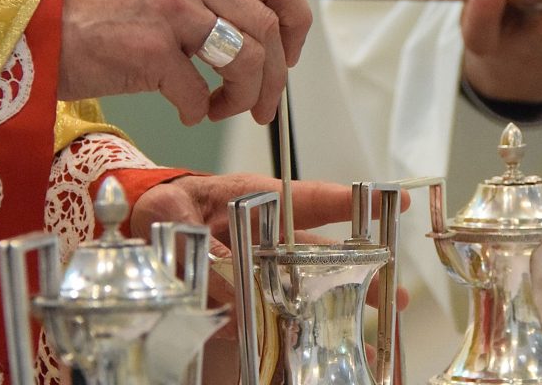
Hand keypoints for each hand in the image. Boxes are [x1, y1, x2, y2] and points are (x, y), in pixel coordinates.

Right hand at [59, 0, 311, 124]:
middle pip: (268, 26)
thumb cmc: (97, 12)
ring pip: (246, 58)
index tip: (286, 54)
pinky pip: (200, 92)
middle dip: (275, 76)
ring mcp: (167, 4)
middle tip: (264, 103)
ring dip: (244, 97)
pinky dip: (199, 110)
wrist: (35, 31)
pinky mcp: (148, 46)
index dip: (294, 22)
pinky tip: (185, 110)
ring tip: (223, 108)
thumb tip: (264, 33)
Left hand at [132, 173, 409, 382]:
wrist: (147, 223)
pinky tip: (307, 344)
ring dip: (335, 304)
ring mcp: (258, 263)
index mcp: (256, 197)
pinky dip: (288, 326)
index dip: (349, 201)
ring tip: (371, 324)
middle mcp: (266, 232)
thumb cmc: (166, 203)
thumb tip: (227, 287)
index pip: (308, 199)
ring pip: (304, 283)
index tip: (391, 201)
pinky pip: (270, 309)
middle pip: (320, 251)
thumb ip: (193, 238)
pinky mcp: (243, 290)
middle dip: (359, 270)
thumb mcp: (171, 210)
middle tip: (394, 292)